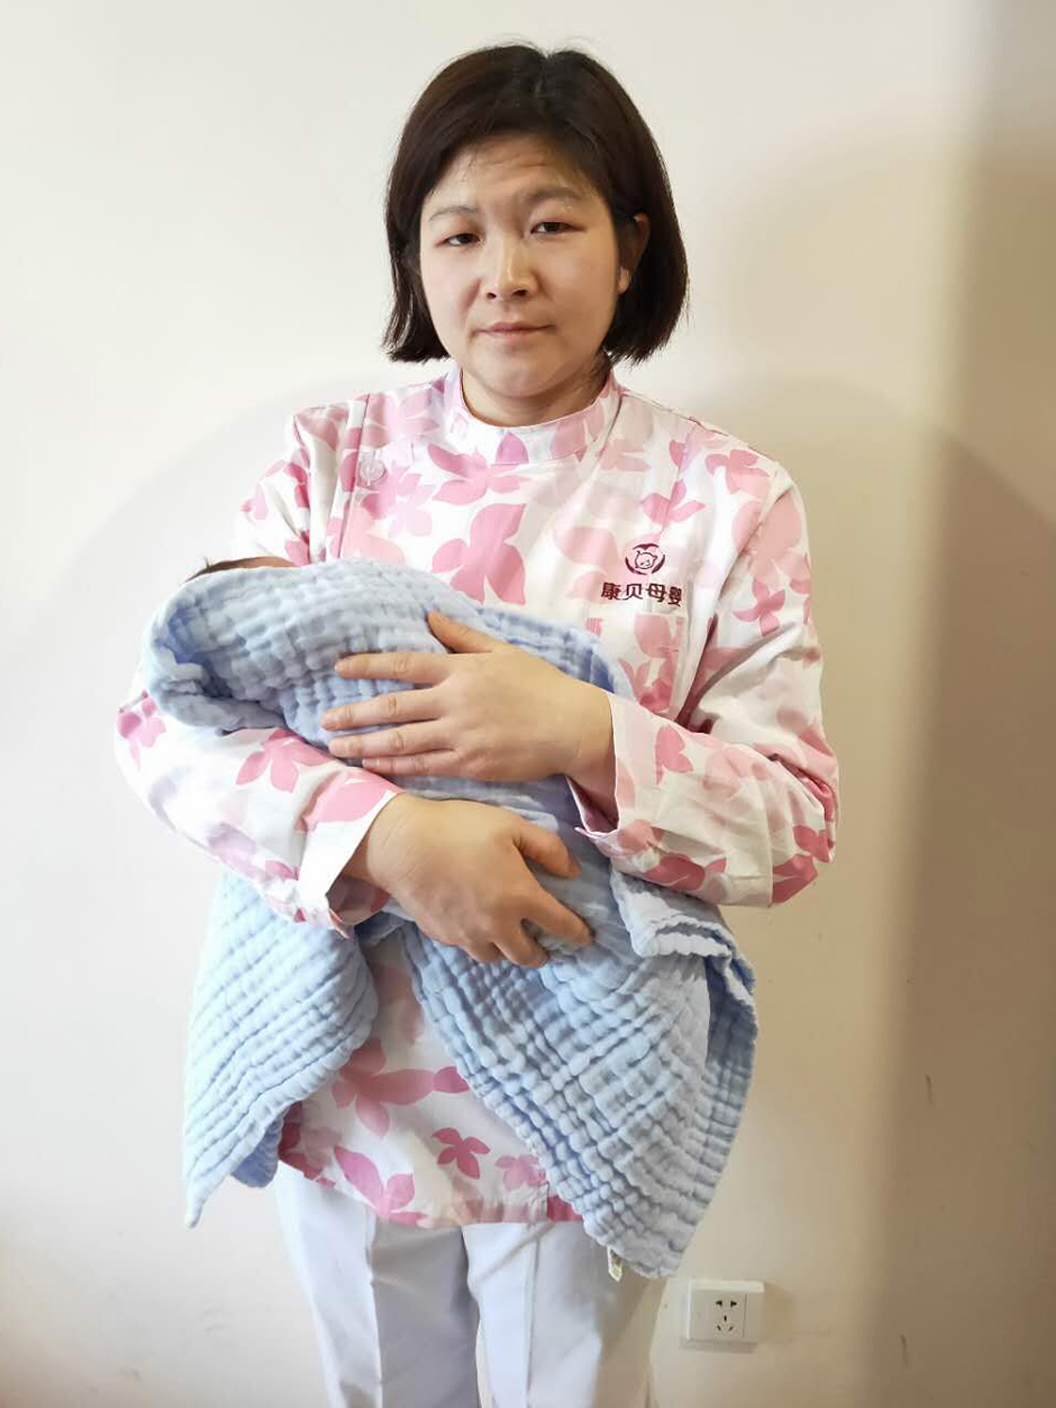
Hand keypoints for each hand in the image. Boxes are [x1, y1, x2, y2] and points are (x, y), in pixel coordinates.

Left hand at [321, 611, 592, 781]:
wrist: (572, 727)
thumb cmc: (541, 686)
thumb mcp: (503, 651)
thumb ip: (462, 636)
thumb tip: (430, 616)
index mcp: (461, 670)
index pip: (404, 664)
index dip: (368, 665)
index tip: (338, 668)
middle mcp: (454, 702)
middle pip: (392, 708)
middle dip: (353, 715)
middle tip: (324, 722)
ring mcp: (460, 736)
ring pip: (401, 742)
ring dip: (364, 745)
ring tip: (337, 748)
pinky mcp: (470, 765)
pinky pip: (423, 767)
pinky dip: (394, 766)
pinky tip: (373, 766)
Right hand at [341, 795, 593, 967]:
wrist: (402, 844)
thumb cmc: (460, 828)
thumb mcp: (511, 825)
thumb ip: (548, 848)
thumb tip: (572, 871)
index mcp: (520, 898)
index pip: (560, 926)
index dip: (577, 934)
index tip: (586, 939)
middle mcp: (496, 925)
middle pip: (526, 956)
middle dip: (541, 954)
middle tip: (546, 948)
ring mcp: (466, 935)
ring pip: (495, 957)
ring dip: (508, 951)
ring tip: (509, 938)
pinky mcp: (442, 935)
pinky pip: (468, 947)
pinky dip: (479, 942)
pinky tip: (476, 925)